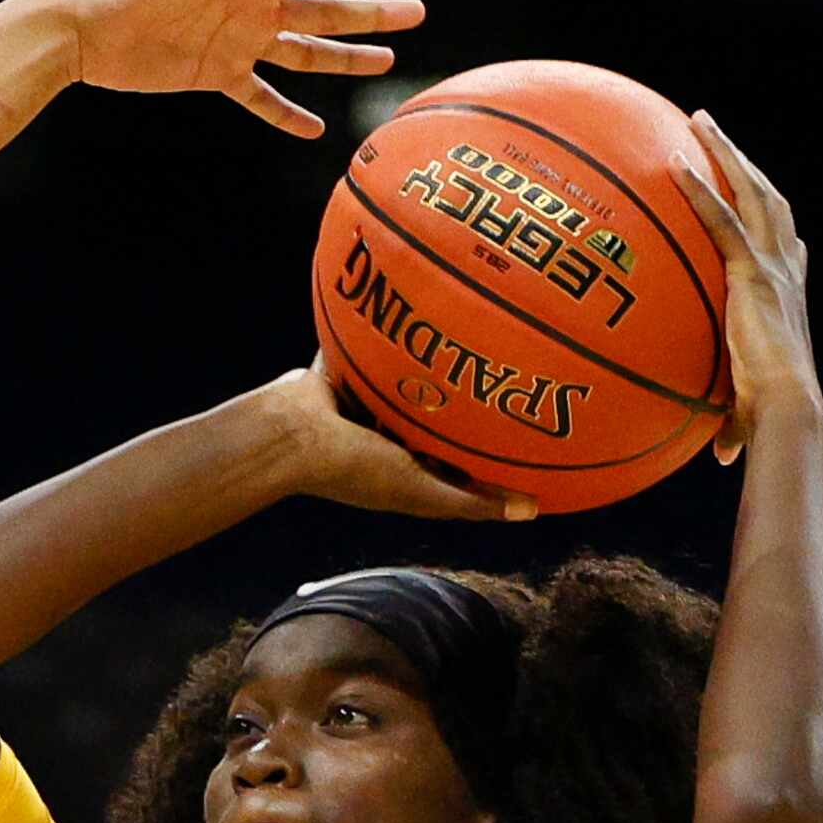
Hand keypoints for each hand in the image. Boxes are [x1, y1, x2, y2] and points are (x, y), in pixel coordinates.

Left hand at [66, 0, 424, 135]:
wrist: (87, 31)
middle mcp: (251, 8)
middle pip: (324, 12)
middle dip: (371, 13)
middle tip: (417, 12)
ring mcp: (239, 43)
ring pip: (305, 53)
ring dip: (344, 59)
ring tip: (387, 61)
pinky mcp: (217, 74)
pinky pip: (261, 98)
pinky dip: (286, 113)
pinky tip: (315, 129)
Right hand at [261, 359, 531, 520]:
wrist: (290, 433)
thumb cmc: (353, 467)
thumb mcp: (422, 489)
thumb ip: (471, 502)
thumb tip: (532, 511)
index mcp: (403, 470)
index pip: (454, 463)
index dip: (485, 453)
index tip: (526, 432)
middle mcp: (383, 440)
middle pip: (432, 422)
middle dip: (459, 403)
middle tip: (502, 372)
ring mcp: (361, 408)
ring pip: (405, 386)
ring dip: (426, 368)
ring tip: (462, 338)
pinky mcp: (342, 376)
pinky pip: (369, 350)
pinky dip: (383, 336)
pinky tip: (410, 311)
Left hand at [670, 111, 822, 464]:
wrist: (788, 408)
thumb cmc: (772, 418)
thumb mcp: (748, 410)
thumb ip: (732, 426)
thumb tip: (722, 461)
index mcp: (788, 294)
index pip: (786, 245)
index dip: (773, 218)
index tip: (760, 196)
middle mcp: (788, 269)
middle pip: (768, 197)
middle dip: (741, 160)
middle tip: (709, 128)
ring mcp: (773, 265)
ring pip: (753, 191)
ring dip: (726, 152)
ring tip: (698, 120)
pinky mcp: (752, 273)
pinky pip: (721, 220)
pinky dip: (701, 190)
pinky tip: (675, 164)